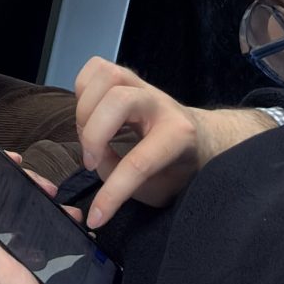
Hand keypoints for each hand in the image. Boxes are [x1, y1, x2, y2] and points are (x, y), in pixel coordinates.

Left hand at [0, 183, 83, 283]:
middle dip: (27, 193)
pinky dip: (60, 237)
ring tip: (68, 211)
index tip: (13, 162)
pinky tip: (76, 235)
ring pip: (30, 231)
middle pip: (8, 213)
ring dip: (46, 214)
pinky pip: (49, 251)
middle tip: (49, 190)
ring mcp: (21, 274)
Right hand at [72, 57, 277, 228]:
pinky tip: (89, 114)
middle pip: (119, 100)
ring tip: (88, 135)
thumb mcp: (161, 190)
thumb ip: (128, 182)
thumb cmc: (179, 169)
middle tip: (91, 161)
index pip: (140, 162)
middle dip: (93, 134)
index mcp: (179, 136)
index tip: (96, 216)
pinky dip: (82, 90)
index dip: (112, 193)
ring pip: (107, 76)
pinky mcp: (127, 76)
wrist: (201, 138)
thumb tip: (95, 161)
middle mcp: (161, 103)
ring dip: (85, 108)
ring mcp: (143, 84)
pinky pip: (96, 68)